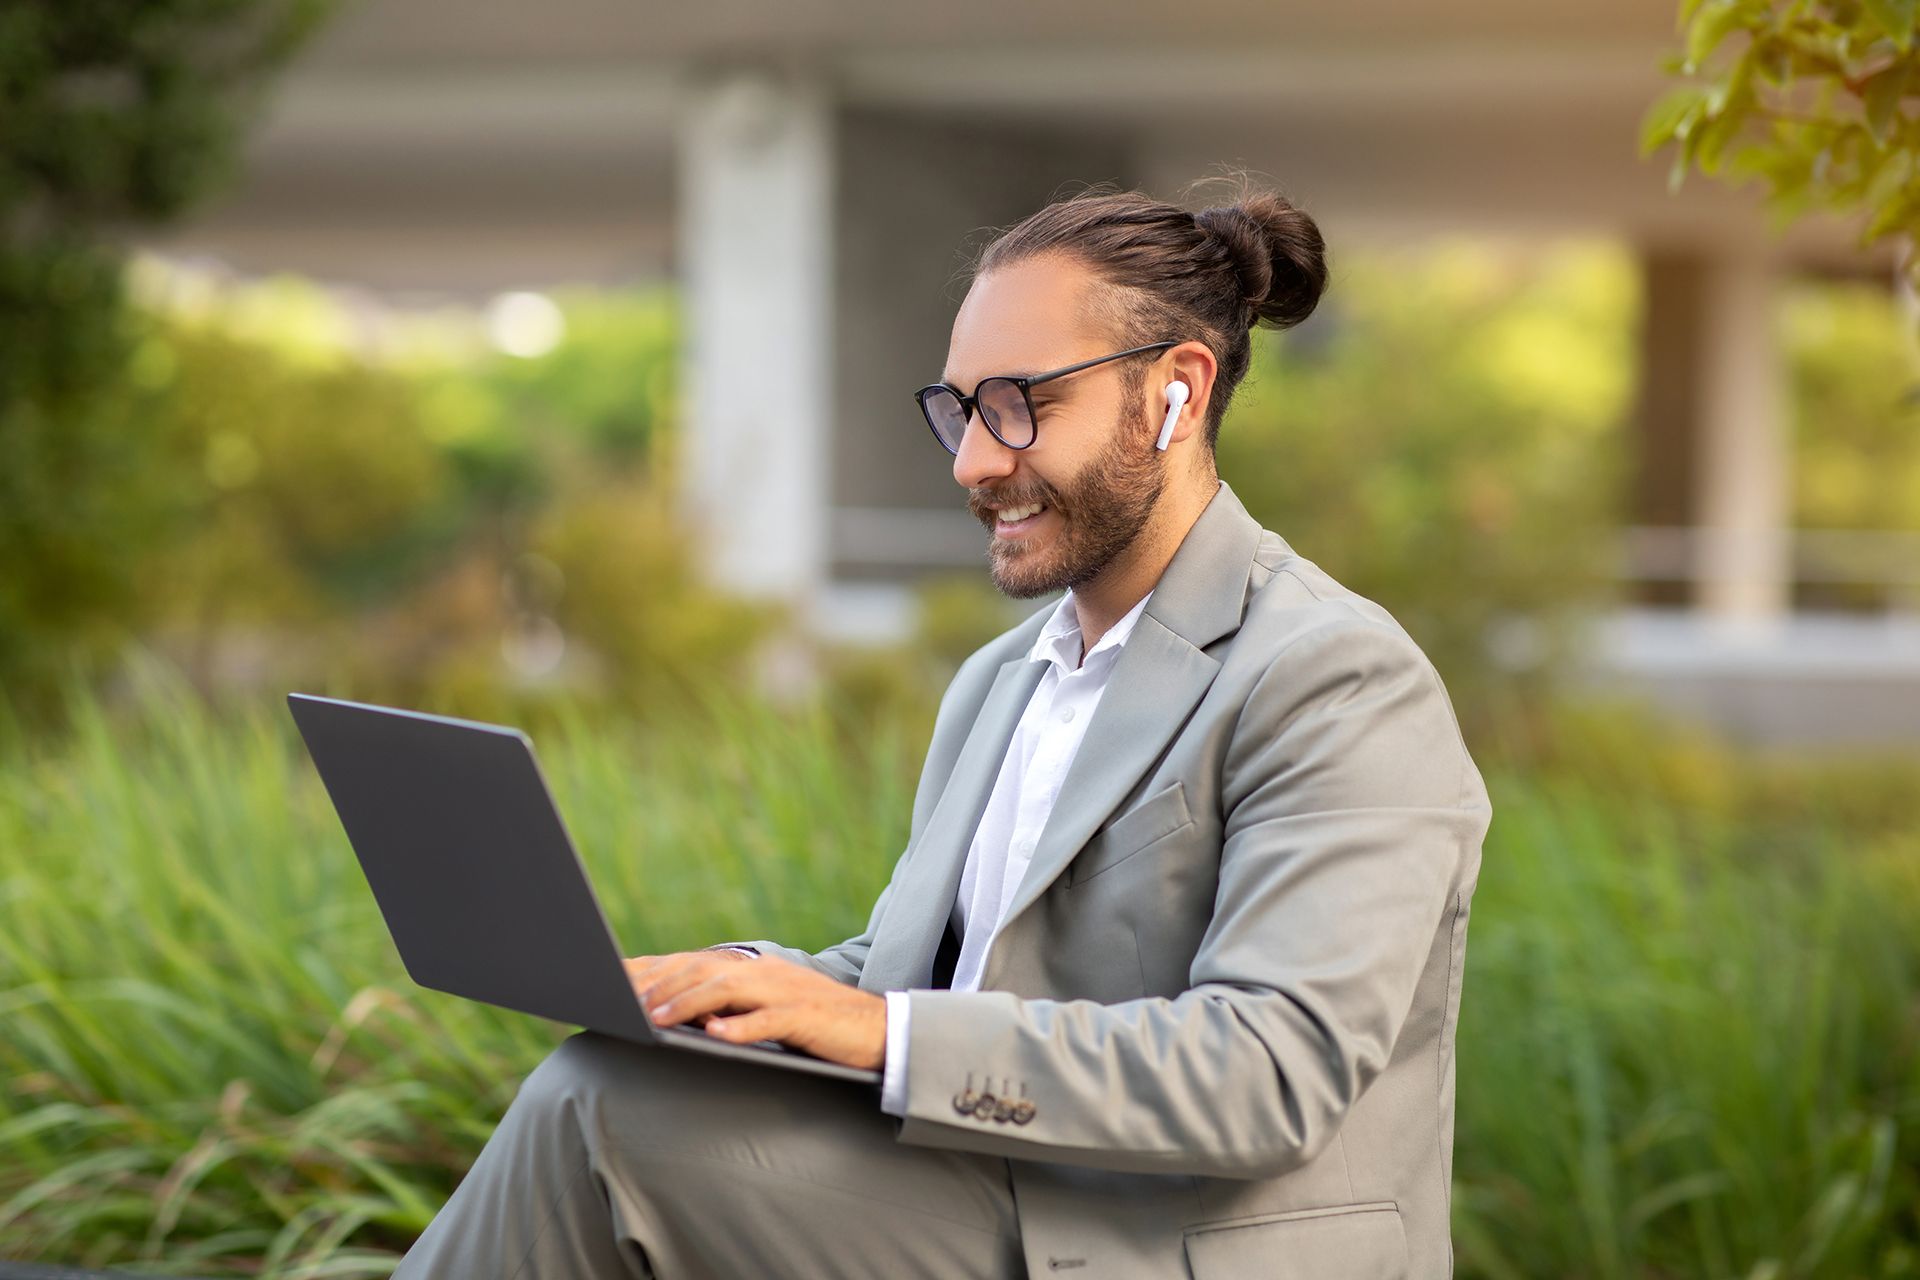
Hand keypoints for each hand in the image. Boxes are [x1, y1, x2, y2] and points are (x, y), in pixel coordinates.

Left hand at [622, 950, 886, 1071]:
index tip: (613, 977)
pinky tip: (714, 1036)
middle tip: (619, 999)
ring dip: (687, 1002)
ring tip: (653, 1019)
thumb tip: (681, 1017)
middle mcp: (764, 972)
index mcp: (752, 969)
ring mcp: (785, 992)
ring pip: (727, 990)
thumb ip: (728, 1007)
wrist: (878, 1028)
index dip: (653, 969)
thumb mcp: (766, 1009)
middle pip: (702, 971)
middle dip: (658, 984)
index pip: (692, 963)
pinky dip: (740, 1027)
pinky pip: (768, 1019)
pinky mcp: (806, 1017)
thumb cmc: (815, 1023)